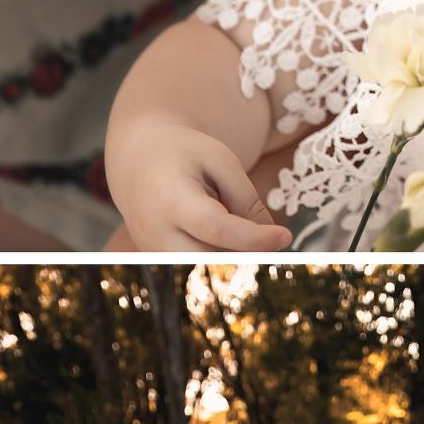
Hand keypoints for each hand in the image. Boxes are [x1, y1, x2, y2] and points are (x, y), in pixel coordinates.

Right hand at [108, 122, 291, 253]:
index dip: (253, 237)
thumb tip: (272, 240)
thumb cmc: (185, 154)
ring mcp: (154, 251)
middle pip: (208, 260)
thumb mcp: (219, 160)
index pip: (215, 227)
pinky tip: (228, 237)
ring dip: (233, 257)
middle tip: (272, 241)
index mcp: (171, 199)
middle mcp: (156, 232)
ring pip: (204, 269)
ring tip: (239, 227)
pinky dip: (219, 256)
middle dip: (244, 256)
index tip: (284, 236)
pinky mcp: (159, 260)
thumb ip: (246, 198)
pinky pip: (197, 267)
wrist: (139, 158)